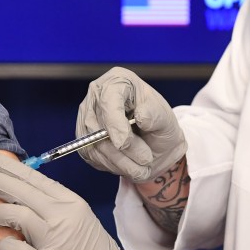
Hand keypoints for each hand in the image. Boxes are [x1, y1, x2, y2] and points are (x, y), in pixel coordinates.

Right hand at [77, 67, 186, 181]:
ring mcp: (87, 117)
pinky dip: (112, 166)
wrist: (155, 143)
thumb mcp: (165, 117)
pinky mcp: (84, 139)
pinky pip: (92, 156)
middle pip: (97, 125)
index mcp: (117, 81)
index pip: (107, 99)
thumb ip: (155, 115)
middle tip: (146, 160)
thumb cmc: (159, 124)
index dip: (114, 123)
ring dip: (119, 162)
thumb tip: (141, 116)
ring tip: (142, 168)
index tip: (124, 143)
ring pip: (93, 144)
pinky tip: (129, 165)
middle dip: (121, 149)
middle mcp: (96, 96)